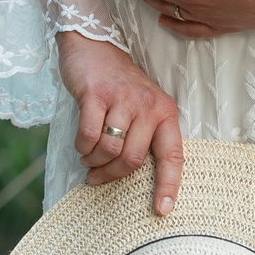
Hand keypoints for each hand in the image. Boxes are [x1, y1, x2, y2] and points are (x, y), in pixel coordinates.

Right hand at [55, 30, 182, 214]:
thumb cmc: (117, 83)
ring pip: (110, 150)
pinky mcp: (97, 94)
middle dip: (112, 174)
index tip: (162, 211)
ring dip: (94, 162)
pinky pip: (89, 136)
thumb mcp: (142, 105)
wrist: (93, 44)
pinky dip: (82, 147)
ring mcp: (123, 99)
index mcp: (165, 111)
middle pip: (133, 159)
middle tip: (97, 177)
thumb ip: (143, 134)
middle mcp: (148, 105)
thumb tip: (131, 175)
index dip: (169, 186)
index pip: (173, 156)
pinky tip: (81, 145)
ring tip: (88, 159)